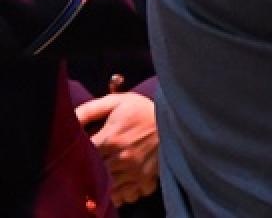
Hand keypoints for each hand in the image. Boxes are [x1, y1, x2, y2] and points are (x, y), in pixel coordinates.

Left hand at [77, 90, 159, 204]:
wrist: (177, 117)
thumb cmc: (143, 109)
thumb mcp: (117, 102)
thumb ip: (89, 110)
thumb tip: (68, 120)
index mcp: (110, 139)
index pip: (81, 157)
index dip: (75, 159)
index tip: (76, 156)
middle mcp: (121, 158)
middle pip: (93, 176)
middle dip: (88, 174)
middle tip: (89, 168)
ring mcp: (134, 171)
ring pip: (109, 190)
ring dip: (103, 186)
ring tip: (104, 177)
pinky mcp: (146, 179)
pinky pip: (129, 196)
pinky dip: (123, 194)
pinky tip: (121, 184)